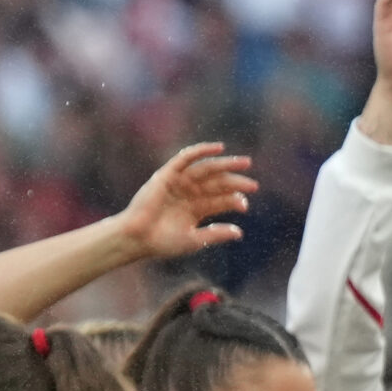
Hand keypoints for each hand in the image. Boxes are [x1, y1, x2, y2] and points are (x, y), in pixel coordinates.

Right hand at [111, 143, 253, 259]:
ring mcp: (179, 183)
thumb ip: (215, 234)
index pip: (221, 200)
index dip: (234, 201)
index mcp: (196, 209)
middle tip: (254, 185)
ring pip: (206, 170)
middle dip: (236, 182)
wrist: (137, 237)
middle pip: (217, 184)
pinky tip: (218, 148)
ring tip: (245, 163)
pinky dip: (201, 151)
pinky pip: (185, 159)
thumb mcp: (194, 240)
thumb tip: (239, 233)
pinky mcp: (167, 175)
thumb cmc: (162, 242)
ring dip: (225, 165)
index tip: (244, 205)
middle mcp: (189, 194)